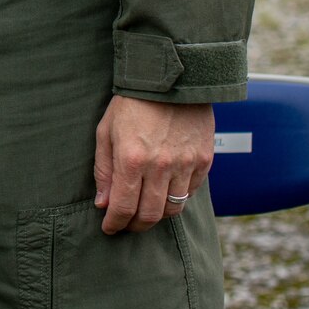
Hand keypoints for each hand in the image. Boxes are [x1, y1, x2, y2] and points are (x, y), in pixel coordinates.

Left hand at [94, 96, 214, 233]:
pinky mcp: (204, 160)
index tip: (109, 228)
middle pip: (151, 215)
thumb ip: (104, 170)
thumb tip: (104, 203)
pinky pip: (192, 192)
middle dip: (135, 225)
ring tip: (145, 210)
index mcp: (132, 158)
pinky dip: (177, 197)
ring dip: (158, 215)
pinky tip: (165, 191)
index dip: (115, 224)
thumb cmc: (132, 104)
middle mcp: (161, 165)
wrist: (171, 79)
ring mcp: (186, 164)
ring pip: (173, 208)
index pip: (124, 207)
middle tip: (127, 224)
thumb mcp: (107, 132)